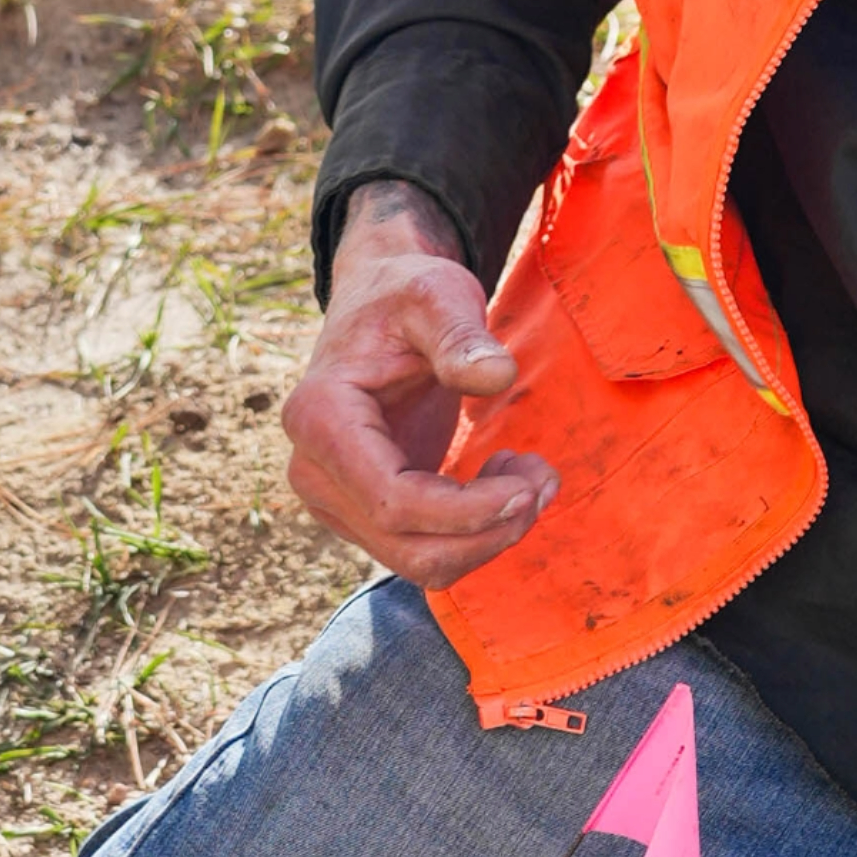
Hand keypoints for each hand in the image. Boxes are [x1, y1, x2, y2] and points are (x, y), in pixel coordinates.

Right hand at [281, 183, 554, 586]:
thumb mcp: (437, 295)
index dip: (467, 511)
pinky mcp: (363, 513)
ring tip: (532, 478)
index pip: (393, 502)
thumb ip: (460, 334)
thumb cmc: (405, 293)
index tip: (527, 483)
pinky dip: (476, 533)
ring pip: (419, 562)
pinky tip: (504, 481)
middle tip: (543, 480)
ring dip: (489, 538)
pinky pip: (424, 552)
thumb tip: (495, 375)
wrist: (380, 304)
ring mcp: (334, 499)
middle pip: (408, 546)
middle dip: (489, 530)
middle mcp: (313, 471)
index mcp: (319, 418)